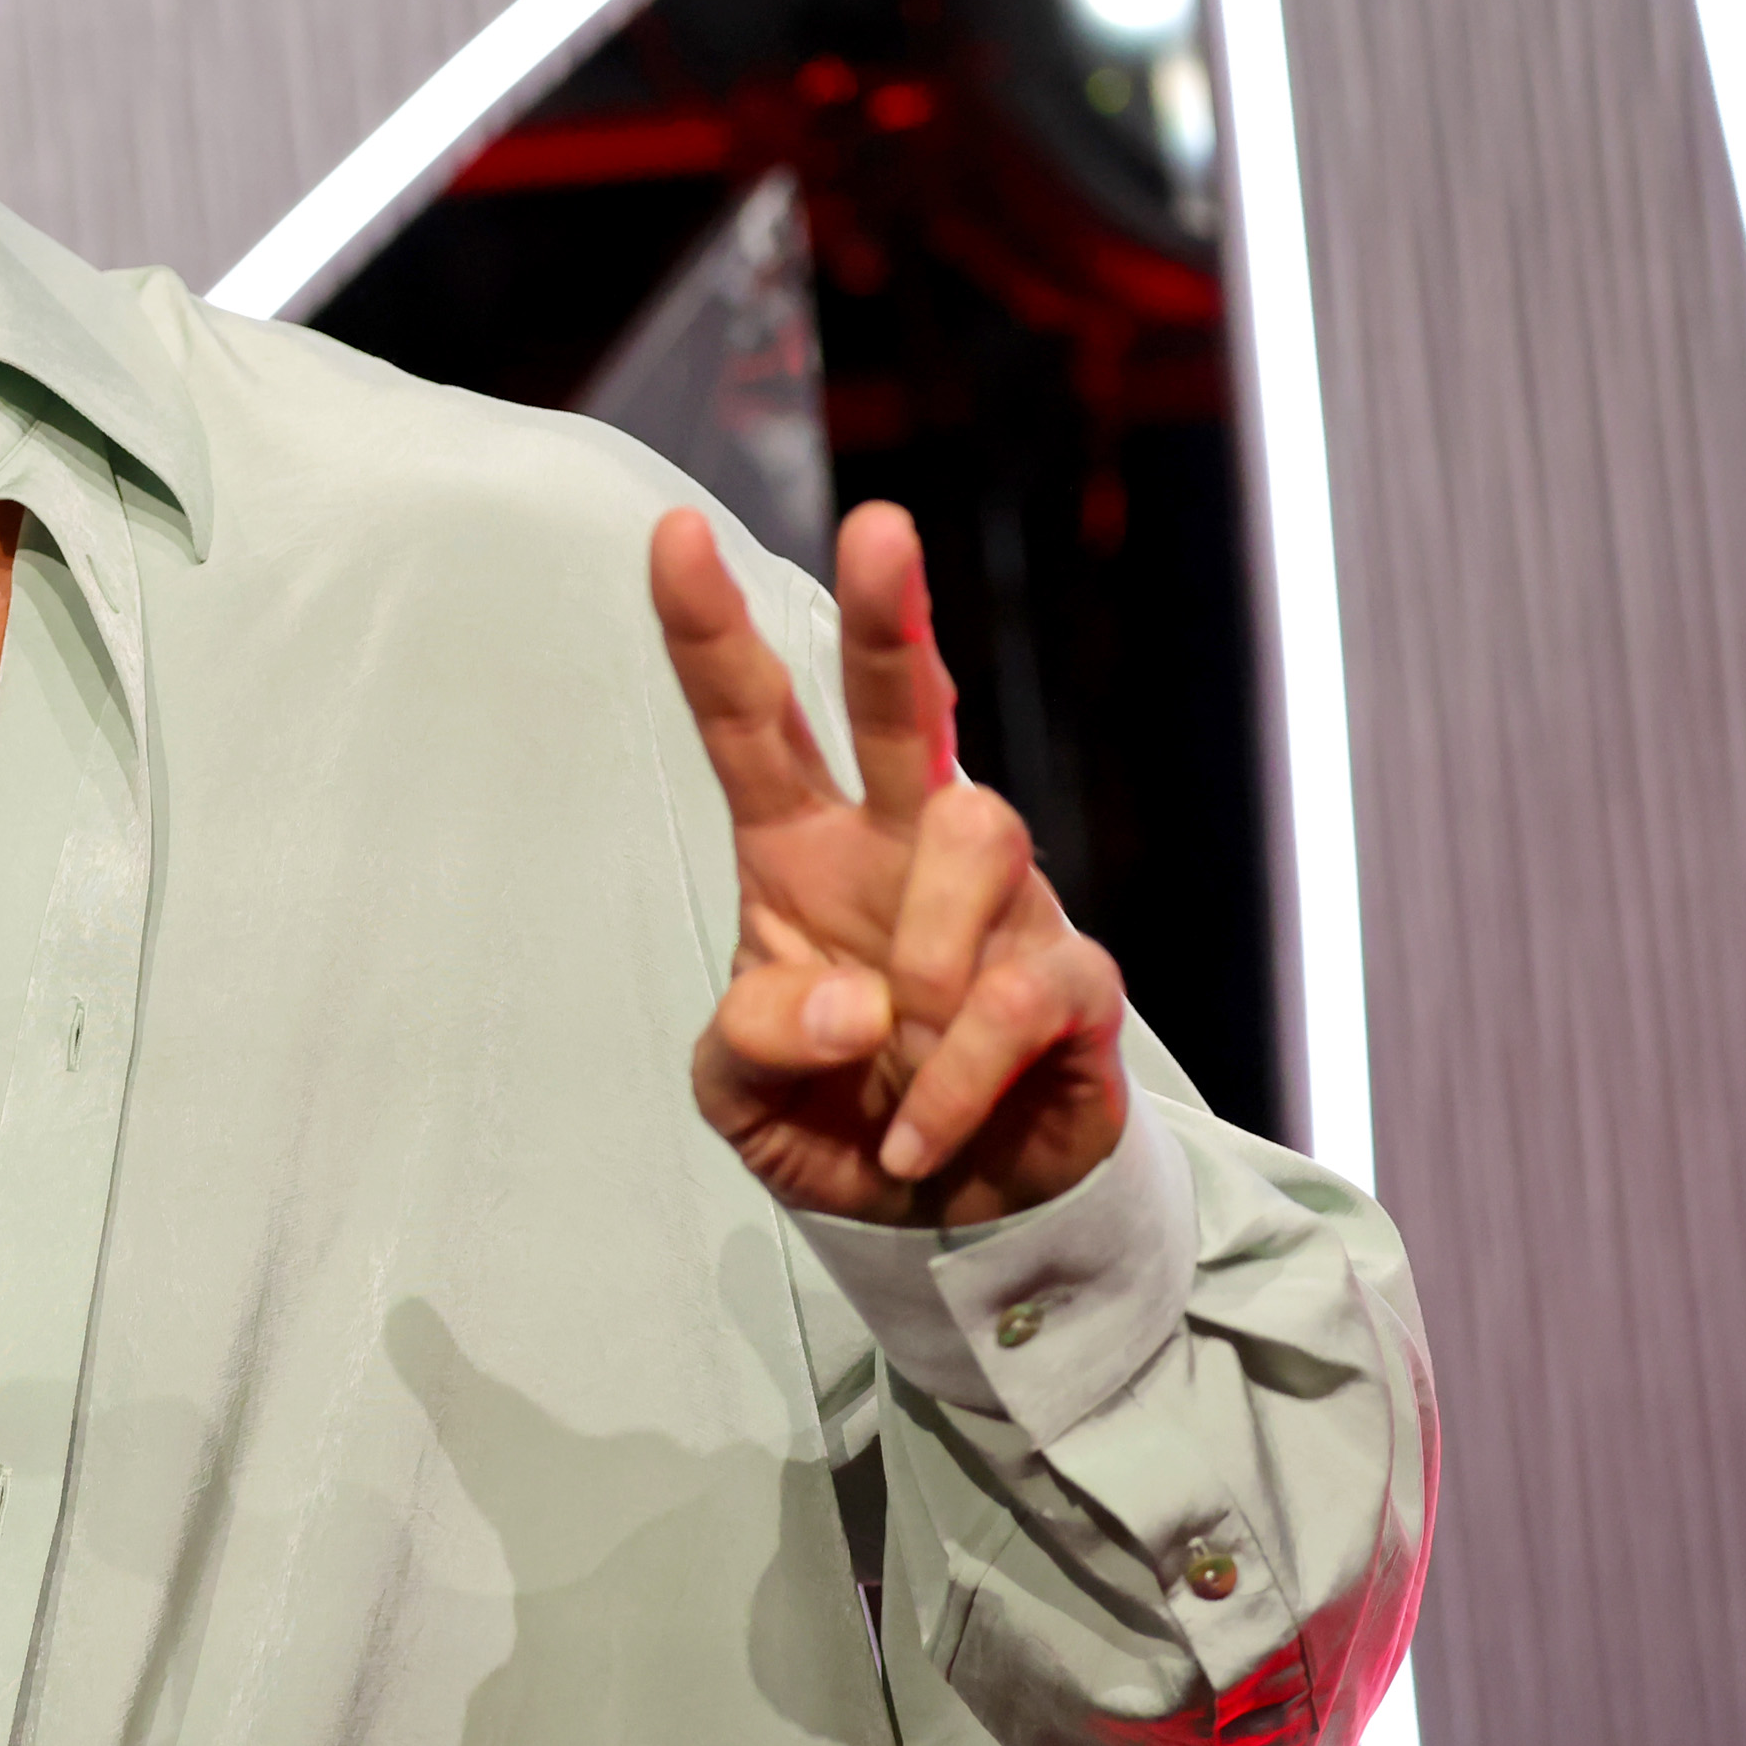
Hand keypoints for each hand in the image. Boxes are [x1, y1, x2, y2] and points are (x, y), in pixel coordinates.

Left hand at [651, 501, 1129, 1227]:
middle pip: (906, 706)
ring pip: (978, 831)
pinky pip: (1023, 990)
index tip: (673, 532)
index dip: (711, 632)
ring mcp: (999, 906)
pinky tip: (919, 1133)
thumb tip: (852, 1001)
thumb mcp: (741, 1097)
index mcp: (799, 849)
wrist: (940, 1216)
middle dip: (892, 616)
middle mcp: (901, 848)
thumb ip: (756, 1044)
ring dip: (927, 950)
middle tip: (877, 529)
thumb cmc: (832, 1115)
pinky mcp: (1071, 980)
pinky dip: (956, 1076)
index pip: (753, 722)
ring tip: (896, 1049)